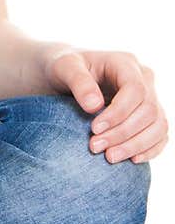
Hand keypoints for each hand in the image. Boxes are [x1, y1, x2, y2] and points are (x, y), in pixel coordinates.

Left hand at [44, 46, 167, 163]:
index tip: (94, 128)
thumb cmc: (65, 67)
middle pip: (148, 110)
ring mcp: (150, 97)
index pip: (135, 90)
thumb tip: (94, 106)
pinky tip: (130, 160)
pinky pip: (160, 135)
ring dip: (136, 145)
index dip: (118, 113)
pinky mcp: (149, 116)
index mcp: (125, 63)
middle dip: (123, 133)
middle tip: (95, 147)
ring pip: (158, 125)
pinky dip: (149, 149)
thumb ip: (78, 81)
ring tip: (109, 157)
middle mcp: (143, 79)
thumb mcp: (64, 67)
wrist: (67, 76)